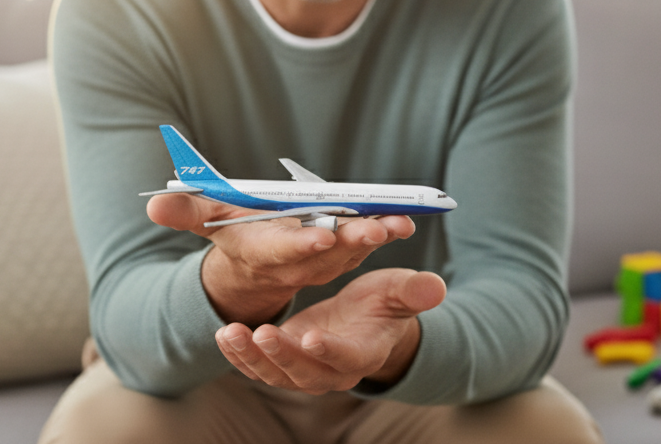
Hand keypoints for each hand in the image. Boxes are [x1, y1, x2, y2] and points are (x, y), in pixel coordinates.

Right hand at [146, 194, 414, 325]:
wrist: (255, 264)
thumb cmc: (231, 231)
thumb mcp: (207, 219)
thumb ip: (184, 211)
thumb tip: (152, 206)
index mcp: (263, 251)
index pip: (283, 250)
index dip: (302, 244)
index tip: (323, 236)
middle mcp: (295, 261)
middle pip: (327, 253)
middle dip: (352, 240)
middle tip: (377, 228)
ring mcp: (322, 260)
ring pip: (352, 251)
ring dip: (376, 238)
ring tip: (400, 222)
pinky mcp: (341, 252)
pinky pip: (364, 244)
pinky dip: (383, 233)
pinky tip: (405, 219)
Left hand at [214, 268, 446, 394]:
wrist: (365, 323)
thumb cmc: (383, 305)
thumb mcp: (398, 292)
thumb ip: (413, 292)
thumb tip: (436, 287)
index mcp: (363, 353)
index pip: (347, 358)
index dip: (331, 352)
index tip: (312, 337)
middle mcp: (331, 370)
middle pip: (304, 372)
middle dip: (280, 356)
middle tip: (260, 333)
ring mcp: (304, 370)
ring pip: (275, 374)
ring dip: (251, 357)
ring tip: (230, 332)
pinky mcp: (283, 363)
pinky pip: (258, 367)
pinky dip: (238, 355)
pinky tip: (223, 334)